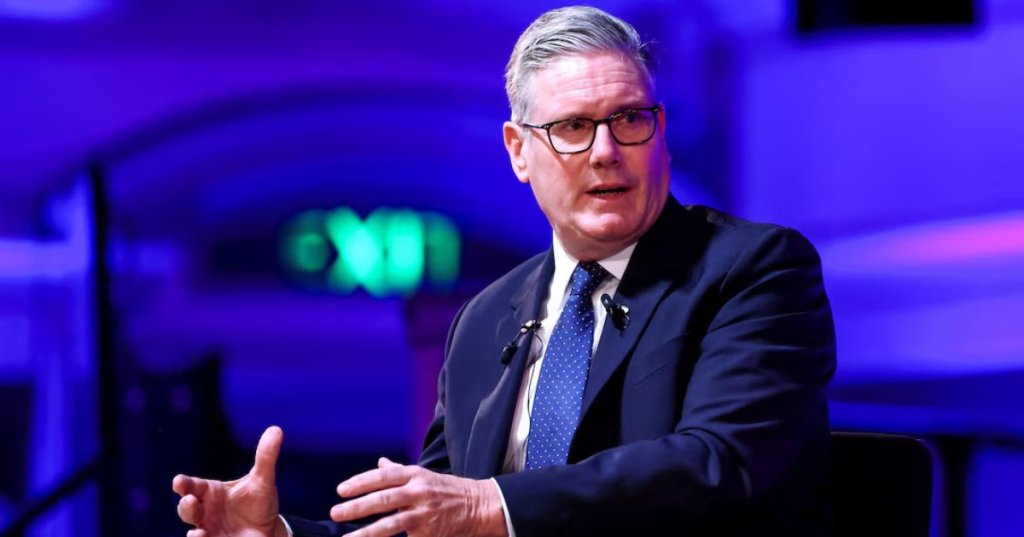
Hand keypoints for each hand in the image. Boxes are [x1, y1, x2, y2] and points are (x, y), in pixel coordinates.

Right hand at [172, 426, 287, 536]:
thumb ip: (266, 457)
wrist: (269, 529)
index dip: (183, 483)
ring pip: (193, 533)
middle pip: (187, 508)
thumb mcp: (263, 480)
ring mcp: (208, 530)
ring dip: (193, 534)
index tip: (179, 481)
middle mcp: (205, 511)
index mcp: (210, 492)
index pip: (192, 485)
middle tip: (191, 501)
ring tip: (199, 533)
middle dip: (186, 506)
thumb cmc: (260, 502)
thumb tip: (277, 429)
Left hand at [331, 458, 506, 536]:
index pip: (382, 477)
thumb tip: (379, 463)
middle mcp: (418, 492)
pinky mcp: (429, 533)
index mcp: (414, 476)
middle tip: (336, 512)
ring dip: (366, 533)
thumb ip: (399, 472)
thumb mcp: (423, 475)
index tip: (340, 491)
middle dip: (357, 507)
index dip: (360, 483)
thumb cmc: (446, 490)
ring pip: (391, 524)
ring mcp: (424, 514)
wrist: (478, 506)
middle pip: (383, 499)